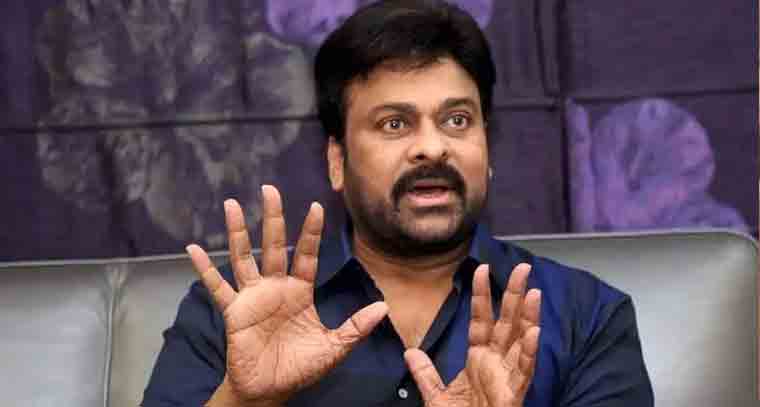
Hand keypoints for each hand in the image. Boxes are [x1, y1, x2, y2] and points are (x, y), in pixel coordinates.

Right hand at [187, 185, 388, 404]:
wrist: (270, 391)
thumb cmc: (300, 368)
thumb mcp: (334, 348)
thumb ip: (355, 327)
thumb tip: (383, 307)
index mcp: (300, 292)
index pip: (307, 255)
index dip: (311, 232)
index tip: (315, 207)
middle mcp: (276, 288)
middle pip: (274, 245)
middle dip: (273, 218)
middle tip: (269, 189)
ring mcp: (253, 297)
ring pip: (244, 257)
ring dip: (237, 232)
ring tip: (230, 204)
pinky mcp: (234, 311)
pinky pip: (217, 287)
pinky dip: (204, 269)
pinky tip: (193, 248)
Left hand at [404, 263, 540, 406]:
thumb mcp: (436, 397)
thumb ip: (426, 374)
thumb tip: (411, 352)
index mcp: (478, 360)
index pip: (481, 320)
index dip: (482, 295)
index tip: (481, 269)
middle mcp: (496, 364)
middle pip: (507, 323)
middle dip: (514, 295)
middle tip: (522, 267)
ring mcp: (506, 378)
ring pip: (521, 343)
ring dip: (528, 319)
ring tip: (533, 293)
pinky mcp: (513, 396)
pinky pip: (523, 372)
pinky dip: (529, 353)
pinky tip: (535, 334)